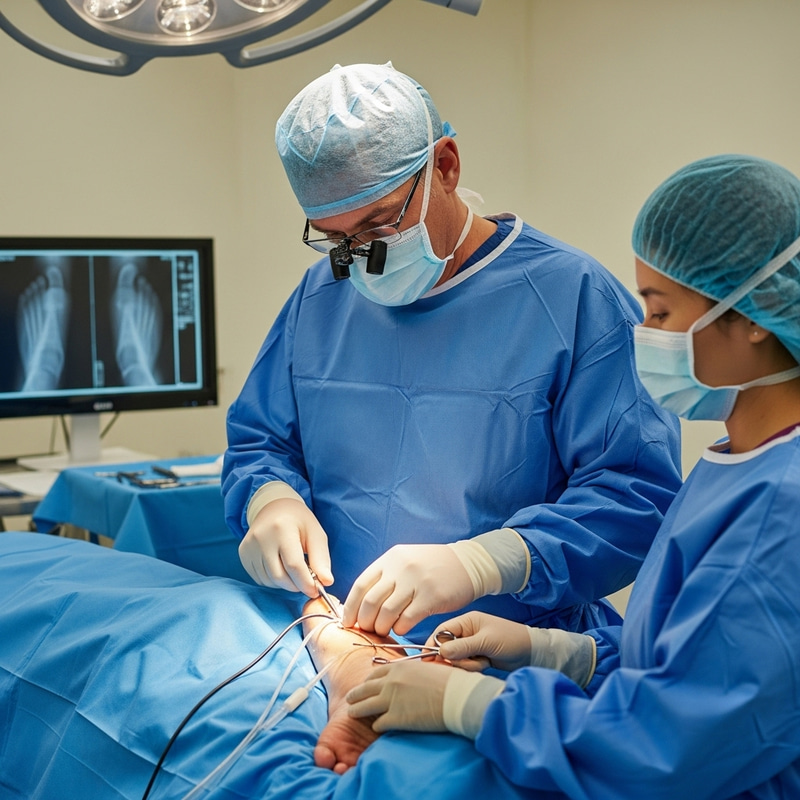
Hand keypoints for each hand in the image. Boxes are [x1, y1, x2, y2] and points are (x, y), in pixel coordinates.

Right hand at [238, 497, 331, 594]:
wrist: (275, 508)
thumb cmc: (299, 522)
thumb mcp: (316, 534)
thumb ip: (321, 559)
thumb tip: (327, 582)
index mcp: (282, 528)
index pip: (294, 565)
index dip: (306, 582)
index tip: (315, 591)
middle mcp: (261, 537)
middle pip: (280, 576)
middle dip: (296, 585)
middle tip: (306, 581)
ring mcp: (249, 546)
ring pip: (269, 580)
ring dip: (285, 583)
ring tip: (294, 570)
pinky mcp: (243, 553)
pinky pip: (260, 579)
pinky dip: (273, 580)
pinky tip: (280, 567)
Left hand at [341, 544, 473, 635]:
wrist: (467, 563)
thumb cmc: (431, 567)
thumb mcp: (404, 561)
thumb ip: (384, 577)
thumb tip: (359, 605)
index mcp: (389, 559)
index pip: (360, 586)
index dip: (350, 608)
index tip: (348, 622)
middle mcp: (400, 568)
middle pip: (370, 602)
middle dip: (364, 622)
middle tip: (367, 630)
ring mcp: (416, 582)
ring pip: (386, 613)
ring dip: (381, 628)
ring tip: (384, 631)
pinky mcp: (431, 597)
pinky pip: (407, 619)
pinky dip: (400, 629)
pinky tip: (402, 629)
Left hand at [346, 660, 452, 732]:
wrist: (456, 696)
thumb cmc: (448, 681)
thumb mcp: (425, 668)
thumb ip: (411, 672)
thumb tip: (408, 678)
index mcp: (398, 667)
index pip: (375, 673)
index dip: (367, 681)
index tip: (365, 685)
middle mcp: (390, 682)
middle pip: (364, 689)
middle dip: (355, 694)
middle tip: (349, 698)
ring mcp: (391, 700)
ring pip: (364, 706)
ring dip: (356, 710)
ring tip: (351, 713)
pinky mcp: (396, 718)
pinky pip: (378, 723)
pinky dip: (376, 725)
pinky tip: (376, 727)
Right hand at [432, 611, 596, 686]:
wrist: (531, 653)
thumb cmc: (510, 640)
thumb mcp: (486, 642)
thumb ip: (463, 647)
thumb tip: (440, 652)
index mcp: (467, 622)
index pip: (442, 631)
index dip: (434, 644)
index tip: (429, 658)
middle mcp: (467, 632)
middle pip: (447, 647)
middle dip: (455, 657)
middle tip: (469, 661)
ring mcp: (472, 646)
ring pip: (456, 659)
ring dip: (467, 664)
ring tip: (483, 662)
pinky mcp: (477, 657)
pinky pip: (466, 665)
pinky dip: (473, 668)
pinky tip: (486, 664)